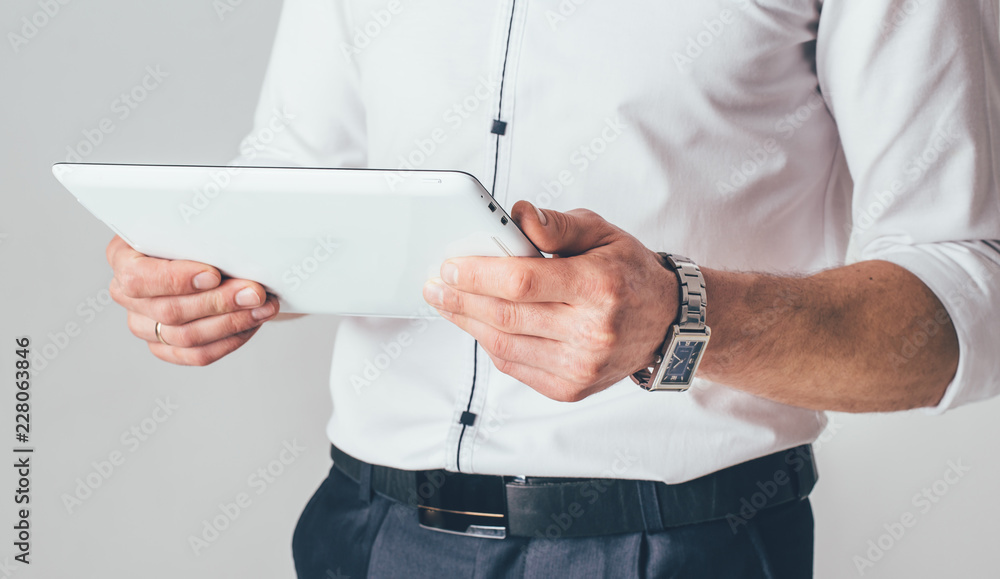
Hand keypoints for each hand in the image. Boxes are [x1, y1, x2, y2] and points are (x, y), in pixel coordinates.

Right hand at [106, 235, 278, 365]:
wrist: (206, 255)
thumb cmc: (194, 236)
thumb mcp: (192, 226)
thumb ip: (201, 236)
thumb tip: (233, 250)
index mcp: (123, 257)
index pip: (138, 277)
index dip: (177, 280)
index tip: (214, 275)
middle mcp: (127, 294)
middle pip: (169, 311)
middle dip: (219, 302)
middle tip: (253, 293)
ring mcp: (143, 324)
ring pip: (185, 337)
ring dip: (232, 323)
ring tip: (262, 308)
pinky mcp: (164, 346)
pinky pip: (197, 355)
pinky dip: (230, 340)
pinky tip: (250, 324)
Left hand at [422, 201, 677, 401]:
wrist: (666, 324)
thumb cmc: (629, 274)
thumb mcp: (603, 233)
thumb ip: (558, 224)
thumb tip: (517, 216)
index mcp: (600, 286)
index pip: (523, 282)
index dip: (478, 275)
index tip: (449, 266)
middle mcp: (592, 331)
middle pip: (506, 316)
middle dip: (460, 300)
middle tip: (435, 285)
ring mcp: (581, 366)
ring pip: (504, 346)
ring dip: (468, 323)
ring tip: (447, 303)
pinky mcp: (572, 388)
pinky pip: (515, 367)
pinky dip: (491, 344)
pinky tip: (480, 324)